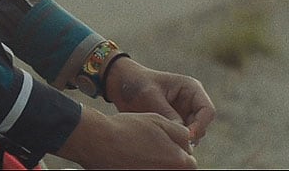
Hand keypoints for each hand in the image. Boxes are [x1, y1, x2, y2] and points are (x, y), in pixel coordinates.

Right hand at [55, 107, 196, 168]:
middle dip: (171, 161)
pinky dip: (144, 167)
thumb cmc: (127, 129)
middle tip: (153, 150)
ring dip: (157, 164)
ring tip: (141, 154)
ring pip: (162, 170)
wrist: (98, 141)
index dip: (180, 152)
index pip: (190, 163)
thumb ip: (180, 132)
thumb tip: (188, 142)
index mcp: (178, 161)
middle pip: (177, 170)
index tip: (168, 146)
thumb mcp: (159, 121)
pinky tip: (133, 160)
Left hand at [105, 58, 215, 143]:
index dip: (200, 126)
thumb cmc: (136, 84)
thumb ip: (168, 114)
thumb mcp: (151, 97)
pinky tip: (159, 141)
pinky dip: (173, 142)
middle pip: (202, 126)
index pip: (208, 111)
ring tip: (162, 139)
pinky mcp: (174, 123)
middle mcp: (191, 102)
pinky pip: (179, 138)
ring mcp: (183, 114)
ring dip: (180, 140)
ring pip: (192, 135)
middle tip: (171, 142)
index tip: (185, 137)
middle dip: (190, 135)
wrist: (120, 85)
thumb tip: (183, 135)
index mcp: (191, 89)